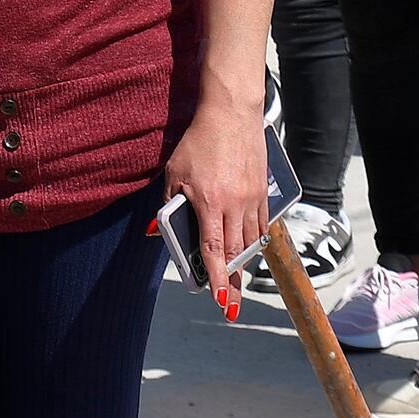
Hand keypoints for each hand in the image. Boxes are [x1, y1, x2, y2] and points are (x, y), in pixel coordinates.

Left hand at [165, 100, 267, 307]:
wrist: (232, 114)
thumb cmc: (198, 143)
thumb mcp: (174, 173)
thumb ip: (168, 206)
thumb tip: (155, 232)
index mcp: (210, 202)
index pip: (213, 249)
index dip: (218, 277)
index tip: (220, 299)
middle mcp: (235, 204)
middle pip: (236, 252)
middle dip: (233, 281)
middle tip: (230, 303)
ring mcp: (253, 198)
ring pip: (251, 241)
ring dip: (244, 262)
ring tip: (237, 279)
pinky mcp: (263, 191)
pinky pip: (261, 225)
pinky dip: (254, 240)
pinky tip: (248, 248)